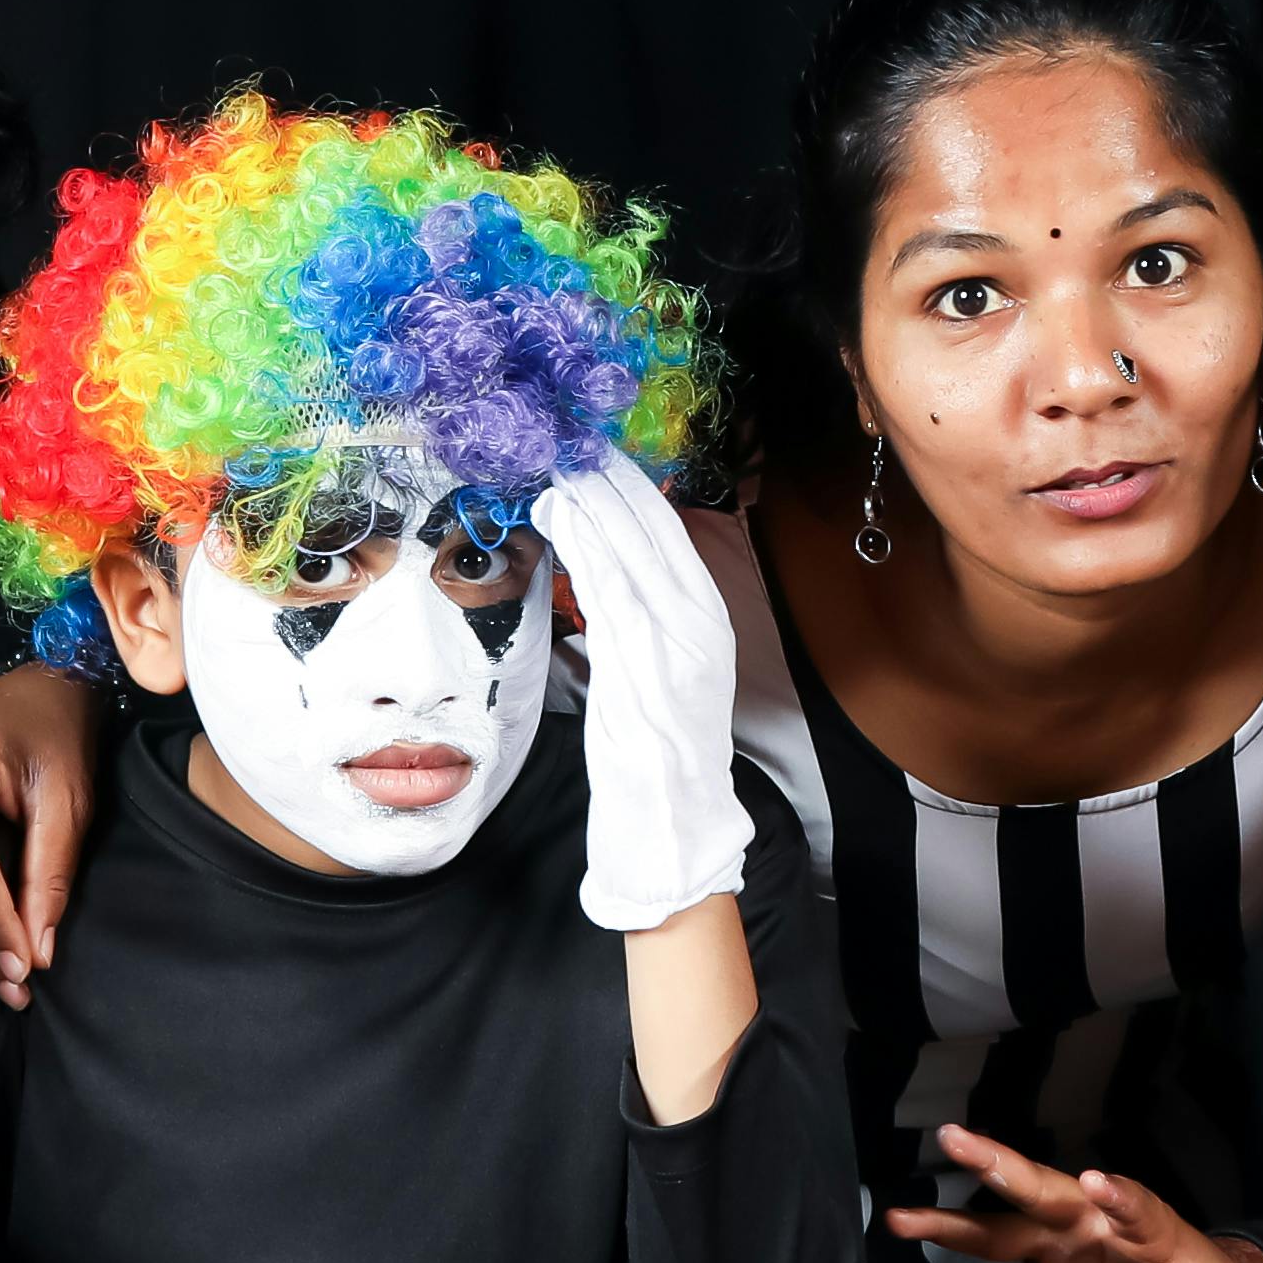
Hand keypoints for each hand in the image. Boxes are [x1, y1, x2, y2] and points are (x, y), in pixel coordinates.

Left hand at [544, 462, 751, 936]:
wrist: (674, 817)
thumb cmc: (659, 747)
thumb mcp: (663, 669)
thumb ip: (641, 616)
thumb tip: (604, 565)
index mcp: (707, 618)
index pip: (671, 533)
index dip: (633, 487)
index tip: (599, 453)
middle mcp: (696, 621)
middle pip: (651, 531)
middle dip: (608, 482)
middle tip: (568, 445)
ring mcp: (670, 641)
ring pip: (626, 552)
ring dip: (588, 504)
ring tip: (555, 470)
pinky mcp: (639, 663)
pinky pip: (607, 588)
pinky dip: (583, 546)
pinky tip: (559, 516)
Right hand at [892, 1126, 1262, 1262]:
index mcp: (1149, 1226)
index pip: (1135, 1206)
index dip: (1118, 1198)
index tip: (1096, 1182)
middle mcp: (1099, 1223)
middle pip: (1045, 1192)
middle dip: (1000, 1166)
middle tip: (952, 1137)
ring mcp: (1070, 1247)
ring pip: (1006, 1231)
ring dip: (954, 1225)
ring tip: (899, 1218)